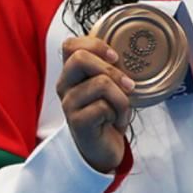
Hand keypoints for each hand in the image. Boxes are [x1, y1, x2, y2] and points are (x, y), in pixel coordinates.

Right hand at [56, 37, 135, 173]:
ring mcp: (69, 104)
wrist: (104, 148)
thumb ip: (110, 69)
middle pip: (80, 58)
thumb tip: (125, 52)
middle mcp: (65, 85)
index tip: (115, 57)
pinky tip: (114, 121)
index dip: (95, 45)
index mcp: (72, 73)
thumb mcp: (110, 86)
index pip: (70, 45)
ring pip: (101, 83)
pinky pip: (104, 106)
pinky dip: (119, 113)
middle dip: (112, 69)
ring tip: (120, 109)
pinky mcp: (76, 122)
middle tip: (127, 84)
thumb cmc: (108, 114)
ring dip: (121, 97)